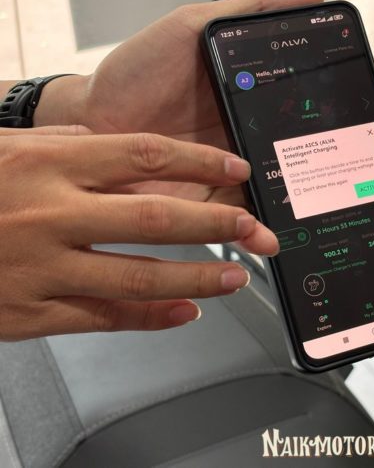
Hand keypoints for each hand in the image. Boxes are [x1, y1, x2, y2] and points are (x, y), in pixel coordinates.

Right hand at [0, 127, 276, 339]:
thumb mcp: (12, 149)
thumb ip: (73, 151)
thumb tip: (134, 153)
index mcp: (48, 164)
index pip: (145, 155)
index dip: (201, 160)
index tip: (237, 168)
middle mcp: (51, 213)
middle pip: (156, 216)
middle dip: (216, 223)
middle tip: (255, 228)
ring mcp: (42, 267)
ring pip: (138, 275)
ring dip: (196, 278)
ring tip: (235, 275)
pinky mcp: (29, 313)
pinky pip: (104, 318)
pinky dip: (151, 317)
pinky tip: (184, 313)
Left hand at [36, 0, 373, 224]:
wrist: (91, 123)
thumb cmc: (138, 71)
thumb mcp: (194, 27)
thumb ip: (249, 14)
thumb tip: (311, 0)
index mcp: (265, 98)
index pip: (332, 109)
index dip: (370, 117)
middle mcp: (263, 139)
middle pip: (333, 161)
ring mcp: (244, 175)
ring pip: (305, 199)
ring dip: (344, 217)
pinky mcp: (217, 205)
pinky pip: (254, 223)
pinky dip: (274, 235)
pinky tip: (289, 240)